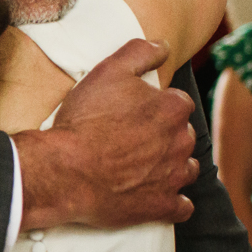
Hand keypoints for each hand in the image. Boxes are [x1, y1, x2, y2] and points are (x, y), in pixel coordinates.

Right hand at [13, 38, 197, 229]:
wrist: (64, 170)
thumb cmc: (83, 121)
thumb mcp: (106, 72)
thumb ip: (140, 52)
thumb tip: (163, 45)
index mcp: (172, 108)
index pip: (176, 104)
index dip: (154, 108)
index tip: (133, 114)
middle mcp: (180, 141)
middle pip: (181, 136)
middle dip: (164, 137)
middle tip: (132, 140)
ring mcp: (173, 176)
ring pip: (187, 168)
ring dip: (172, 167)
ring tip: (143, 168)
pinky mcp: (162, 206)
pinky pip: (182, 206)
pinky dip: (174, 202)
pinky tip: (158, 197)